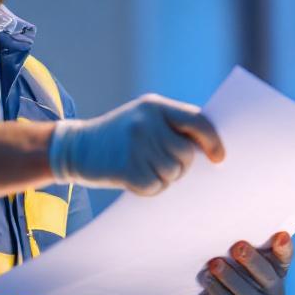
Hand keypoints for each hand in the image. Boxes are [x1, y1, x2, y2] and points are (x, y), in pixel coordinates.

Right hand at [48, 94, 224, 194]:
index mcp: (155, 106)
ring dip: (164, 178)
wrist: (75, 147)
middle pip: (186, 154)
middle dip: (181, 166)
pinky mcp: (126, 168)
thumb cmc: (120, 136)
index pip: (197, 121)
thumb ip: (173, 126)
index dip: (212, 141)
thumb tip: (211, 149)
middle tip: (162, 164)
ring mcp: (135, 145)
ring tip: (144, 169)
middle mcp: (146, 123)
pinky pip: (155, 186)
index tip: (219, 158)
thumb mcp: (144, 119)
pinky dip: (149, 188)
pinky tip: (133, 179)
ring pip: (173, 173)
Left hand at [180, 232, 292, 294]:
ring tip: (215, 263)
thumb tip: (229, 222)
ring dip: (229, 276)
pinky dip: (217, 290)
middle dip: (252, 261)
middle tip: (237, 246)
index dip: (284, 249)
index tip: (281, 235)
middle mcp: (274, 293)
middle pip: (267, 276)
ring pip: (247, 292)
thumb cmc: (230, 279)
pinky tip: (207, 278)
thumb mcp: (240, 264)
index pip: (284, 259)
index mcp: (277, 273)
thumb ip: (244, 249)